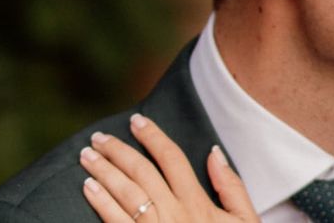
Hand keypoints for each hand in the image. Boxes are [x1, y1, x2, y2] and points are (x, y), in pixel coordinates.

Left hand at [80, 113, 258, 222]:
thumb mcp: (245, 220)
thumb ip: (232, 186)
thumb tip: (214, 152)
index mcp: (198, 203)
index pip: (172, 159)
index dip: (153, 137)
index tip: (137, 121)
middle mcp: (174, 213)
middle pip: (142, 172)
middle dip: (118, 151)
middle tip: (99, 137)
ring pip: (125, 192)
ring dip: (103, 171)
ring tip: (87, 156)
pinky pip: (114, 221)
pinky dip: (100, 201)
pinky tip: (88, 187)